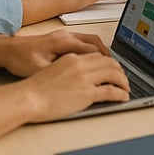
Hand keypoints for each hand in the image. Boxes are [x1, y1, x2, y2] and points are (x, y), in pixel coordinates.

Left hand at [0, 30, 110, 77]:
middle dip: (108, 56)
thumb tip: (78, 78)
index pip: (92, 50)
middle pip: (95, 42)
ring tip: (108, 65)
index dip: (104, 61)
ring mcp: (64, 36)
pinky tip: (92, 61)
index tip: (112, 71)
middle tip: (116, 69)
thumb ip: (61, 72)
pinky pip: (83, 42)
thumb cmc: (20, 59)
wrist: (7, 50)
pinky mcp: (61, 39)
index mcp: (63, 42)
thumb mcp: (41, 69)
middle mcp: (67, 36)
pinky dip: (92, 50)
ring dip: (101, 52)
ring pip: (91, 40)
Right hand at [15, 51, 129, 121]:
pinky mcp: (87, 93)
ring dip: (123, 82)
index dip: (110, 62)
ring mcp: (85, 78)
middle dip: (120, 71)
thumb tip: (79, 77)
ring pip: (114, 75)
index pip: (98, 56)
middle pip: (109, 63)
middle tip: (123, 78)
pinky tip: (123, 97)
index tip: (114, 68)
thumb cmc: (35, 89)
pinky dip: (120, 93)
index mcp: (72, 58)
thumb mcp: (53, 71)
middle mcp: (81, 65)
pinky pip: (111, 91)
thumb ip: (69, 70)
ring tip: (126, 88)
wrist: (27, 98)